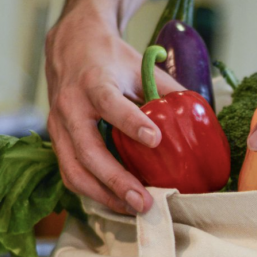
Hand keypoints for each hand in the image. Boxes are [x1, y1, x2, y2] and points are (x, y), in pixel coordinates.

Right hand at [45, 0, 181, 213]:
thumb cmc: (109, 59)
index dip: (130, 122)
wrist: (69, 46)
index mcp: (94, 81)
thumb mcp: (138, 66)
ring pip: (74, 170)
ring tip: (133, 209)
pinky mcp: (56, 141)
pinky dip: (94, 192)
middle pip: (88, 150)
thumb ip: (166, 92)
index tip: (155, 140)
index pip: (109, 102)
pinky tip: (117, 201)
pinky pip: (71, 173)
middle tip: (144, 201)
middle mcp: (71, 105)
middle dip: (116, 180)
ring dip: (104, 195)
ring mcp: (58, 126)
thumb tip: (200, 119)